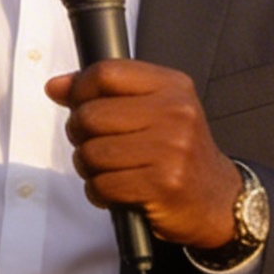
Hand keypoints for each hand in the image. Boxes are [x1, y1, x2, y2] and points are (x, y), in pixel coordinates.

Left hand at [46, 60, 241, 249]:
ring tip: (106, 170)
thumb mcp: (153, 111)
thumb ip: (105, 94)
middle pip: (91, 115)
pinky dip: (98, 192)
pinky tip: (115, 191)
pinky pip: (102, 185)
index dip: (79, 89)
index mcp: (172, 86)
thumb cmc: (177, 152)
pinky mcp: (163, 185)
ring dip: (88, 167)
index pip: (106, 73)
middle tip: (94, 145)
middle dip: (80, 134)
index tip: (76, 104)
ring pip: (92, 153)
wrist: (217, 201)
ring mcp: (171, 149)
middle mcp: (175, 112)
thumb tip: (56, 86)